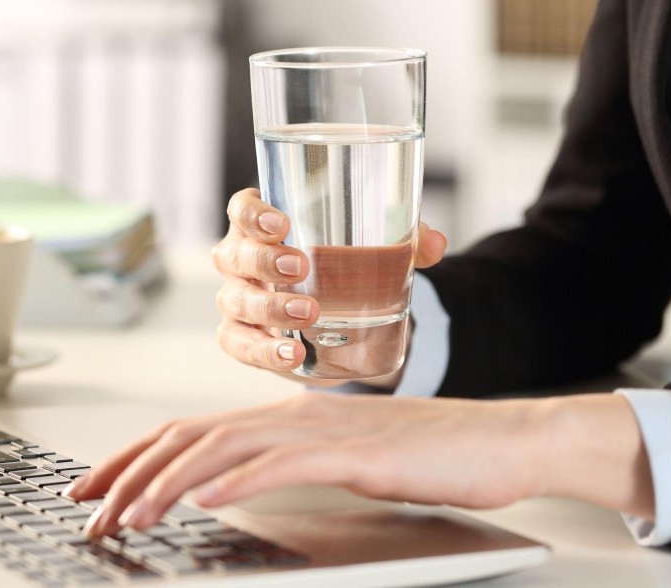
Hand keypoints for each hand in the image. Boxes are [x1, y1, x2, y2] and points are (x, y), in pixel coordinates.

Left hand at [65, 392, 651, 537]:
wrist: (501, 439)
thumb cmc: (426, 455)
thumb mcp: (341, 460)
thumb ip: (289, 464)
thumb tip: (237, 484)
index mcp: (284, 417)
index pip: (189, 431)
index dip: (134, 456)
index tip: (96, 486)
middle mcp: (291, 414)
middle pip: (188, 435)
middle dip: (129, 472)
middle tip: (88, 508)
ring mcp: (319, 430)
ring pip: (221, 449)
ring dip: (167, 483)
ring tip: (129, 515)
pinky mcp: (351, 453)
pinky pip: (280, 465)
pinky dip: (235, 482)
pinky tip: (202, 501)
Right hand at [211, 188, 447, 384]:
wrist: (331, 316)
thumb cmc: (341, 265)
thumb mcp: (371, 244)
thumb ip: (403, 238)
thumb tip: (435, 244)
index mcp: (263, 225)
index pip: (242, 210)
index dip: (253, 215)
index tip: (281, 223)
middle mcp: (241, 260)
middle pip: (236, 254)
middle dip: (264, 261)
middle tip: (300, 267)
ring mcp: (237, 300)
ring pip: (236, 301)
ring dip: (269, 307)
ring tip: (308, 313)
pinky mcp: (243, 338)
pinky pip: (240, 344)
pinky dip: (264, 351)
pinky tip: (293, 355)